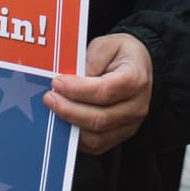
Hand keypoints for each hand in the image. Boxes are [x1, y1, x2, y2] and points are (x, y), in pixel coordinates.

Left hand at [44, 33, 152, 154]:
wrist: (139, 66)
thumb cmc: (122, 54)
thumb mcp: (106, 45)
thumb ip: (90, 60)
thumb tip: (72, 80)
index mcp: (135, 79)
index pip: (105, 91)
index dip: (78, 90)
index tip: (57, 83)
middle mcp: (136, 106)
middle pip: (100, 118)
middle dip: (69, 110)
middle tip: (50, 98)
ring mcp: (130, 124)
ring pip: (96, 136)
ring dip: (70, 125)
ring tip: (54, 109)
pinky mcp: (121, 135)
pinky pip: (96, 145)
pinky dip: (76, 137)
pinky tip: (64, 121)